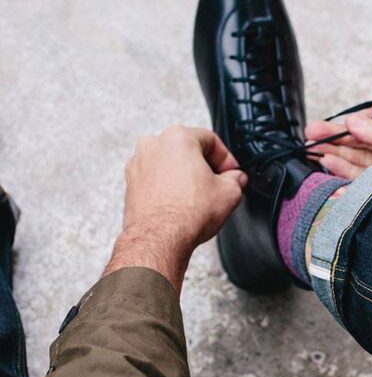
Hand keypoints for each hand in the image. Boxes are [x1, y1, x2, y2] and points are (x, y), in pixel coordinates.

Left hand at [105, 126, 246, 292]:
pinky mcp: (131, 184)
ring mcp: (138, 164)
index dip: (226, 158)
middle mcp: (153, 145)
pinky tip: (181, 203)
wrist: (159, 239)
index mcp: (178, 137)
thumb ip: (236, 179)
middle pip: (188, 149)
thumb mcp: (229, 193)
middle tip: (218, 184)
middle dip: (205, 166)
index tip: (232, 172)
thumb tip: (236, 179)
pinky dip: (169, 187)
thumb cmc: (186, 214)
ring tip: (199, 197)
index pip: (210, 140)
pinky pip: (156, 179)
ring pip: (170, 164)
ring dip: (186, 177)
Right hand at [305, 105, 371, 181]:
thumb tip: (353, 124)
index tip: (325, 126)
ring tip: (314, 153)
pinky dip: (345, 174)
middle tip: (309, 138)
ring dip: (336, 156)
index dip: (347, 124)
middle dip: (334, 139)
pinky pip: (364, 180)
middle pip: (361, 141)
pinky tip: (330, 168)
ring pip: (359, 161)